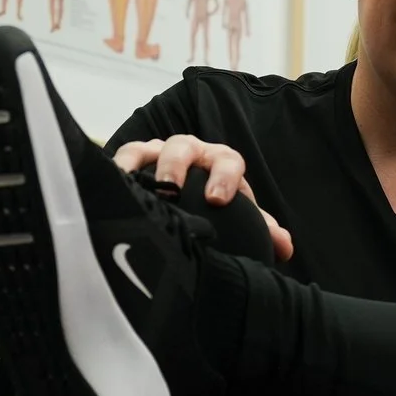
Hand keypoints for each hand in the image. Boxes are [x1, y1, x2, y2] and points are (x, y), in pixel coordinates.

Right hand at [111, 134, 294, 260]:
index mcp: (221, 162)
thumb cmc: (217, 202)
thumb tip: (285, 248)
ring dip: (139, 162)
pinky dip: (116, 167)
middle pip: (183, 148)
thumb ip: (260, 228)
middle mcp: (190, 153)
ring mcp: (159, 153)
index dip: (224, 177)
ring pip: (147, 148)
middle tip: (172, 186)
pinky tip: (110, 185)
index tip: (218, 200)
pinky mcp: (134, 159)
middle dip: (177, 165)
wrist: (193, 194)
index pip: (228, 161)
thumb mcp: (239, 213)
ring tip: (131, 182)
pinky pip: (123, 157)